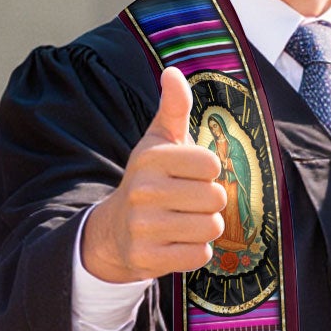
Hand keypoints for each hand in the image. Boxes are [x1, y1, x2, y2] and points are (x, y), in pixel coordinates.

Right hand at [79, 68, 227, 283]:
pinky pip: (200, 255)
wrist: (115, 230)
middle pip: (216, 197)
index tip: (189, 174)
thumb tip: (173, 72)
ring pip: (211, 228)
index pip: (212, 164)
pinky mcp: (148, 258)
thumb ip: (174, 107)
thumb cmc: (149, 179)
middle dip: (209, 202)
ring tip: (183, 220)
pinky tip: (177, 242)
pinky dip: (196, 251)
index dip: (208, 171)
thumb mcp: (159, 142)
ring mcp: (144, 227)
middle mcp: (144, 191)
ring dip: (205, 227)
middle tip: (188, 201)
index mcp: (151, 158)